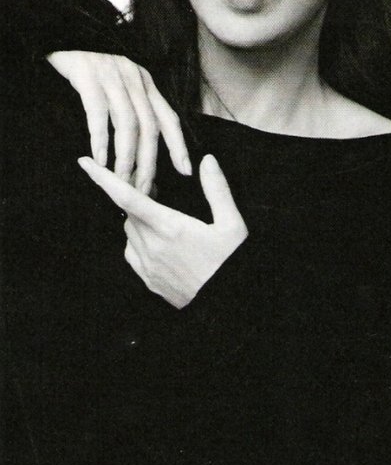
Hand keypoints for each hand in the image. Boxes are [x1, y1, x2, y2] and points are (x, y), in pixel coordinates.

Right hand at [48, 51, 190, 193]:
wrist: (61, 32)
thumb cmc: (89, 67)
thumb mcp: (119, 83)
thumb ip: (131, 109)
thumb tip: (140, 152)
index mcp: (145, 82)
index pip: (169, 117)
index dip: (178, 145)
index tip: (185, 171)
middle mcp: (134, 78)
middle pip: (149, 126)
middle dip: (149, 162)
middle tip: (144, 189)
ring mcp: (112, 76)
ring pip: (127, 123)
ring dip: (125, 156)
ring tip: (120, 180)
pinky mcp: (87, 75)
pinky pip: (98, 112)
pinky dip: (100, 138)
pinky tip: (98, 160)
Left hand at [78, 154, 247, 308]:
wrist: (228, 305)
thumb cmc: (231, 263)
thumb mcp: (231, 223)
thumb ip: (217, 189)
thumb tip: (207, 160)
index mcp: (170, 227)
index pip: (127, 198)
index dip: (103, 178)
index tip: (85, 163)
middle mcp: (152, 246)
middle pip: (128, 212)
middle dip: (137, 197)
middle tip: (155, 188)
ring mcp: (148, 266)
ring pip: (129, 232)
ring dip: (139, 219)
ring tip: (161, 216)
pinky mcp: (149, 280)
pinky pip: (132, 253)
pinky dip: (138, 240)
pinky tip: (157, 240)